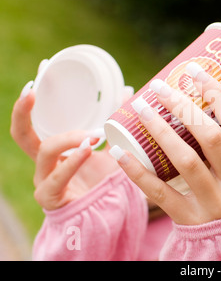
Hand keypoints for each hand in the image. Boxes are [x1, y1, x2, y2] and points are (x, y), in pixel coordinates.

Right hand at [11, 81, 119, 209]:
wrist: (110, 212)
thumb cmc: (105, 178)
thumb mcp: (111, 145)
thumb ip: (116, 121)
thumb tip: (126, 90)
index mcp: (54, 150)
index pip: (33, 124)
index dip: (27, 104)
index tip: (34, 81)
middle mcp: (44, 163)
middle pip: (22, 135)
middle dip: (22, 112)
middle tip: (33, 91)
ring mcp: (45, 180)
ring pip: (44, 151)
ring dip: (68, 138)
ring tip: (93, 134)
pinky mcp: (52, 198)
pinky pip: (56, 177)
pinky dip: (71, 161)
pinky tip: (86, 149)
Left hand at [111, 70, 220, 224]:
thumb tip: (203, 102)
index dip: (217, 94)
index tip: (197, 71)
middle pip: (209, 137)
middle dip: (183, 107)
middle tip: (160, 86)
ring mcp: (213, 202)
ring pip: (186, 161)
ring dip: (161, 132)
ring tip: (140, 109)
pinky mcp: (190, 219)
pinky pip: (161, 193)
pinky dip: (139, 172)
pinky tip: (122, 153)